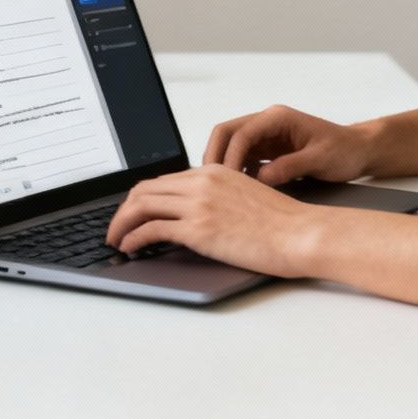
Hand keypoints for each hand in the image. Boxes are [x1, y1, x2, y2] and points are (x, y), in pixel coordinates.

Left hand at [104, 164, 322, 276]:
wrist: (302, 233)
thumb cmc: (284, 223)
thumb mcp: (245, 196)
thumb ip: (218, 197)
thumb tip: (195, 215)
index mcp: (213, 171)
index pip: (163, 180)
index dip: (141, 198)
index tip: (132, 213)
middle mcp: (201, 182)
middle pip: (145, 190)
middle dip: (123, 209)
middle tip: (115, 227)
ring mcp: (198, 204)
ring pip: (141, 206)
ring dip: (121, 224)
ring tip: (115, 239)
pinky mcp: (198, 228)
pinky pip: (152, 229)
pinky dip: (133, 238)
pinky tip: (130, 247)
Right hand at [203, 104, 375, 185]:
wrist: (359, 151)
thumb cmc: (345, 150)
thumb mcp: (321, 159)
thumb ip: (291, 166)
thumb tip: (263, 178)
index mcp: (278, 118)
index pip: (241, 132)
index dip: (231, 156)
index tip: (227, 180)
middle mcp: (267, 123)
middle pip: (226, 133)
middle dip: (215, 156)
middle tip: (210, 181)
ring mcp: (265, 136)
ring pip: (230, 145)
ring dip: (222, 164)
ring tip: (218, 188)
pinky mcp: (267, 150)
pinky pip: (242, 158)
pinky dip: (235, 172)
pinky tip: (237, 190)